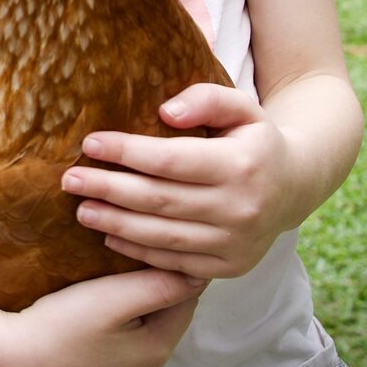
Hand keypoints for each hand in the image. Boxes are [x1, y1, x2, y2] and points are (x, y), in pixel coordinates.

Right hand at [0, 267, 203, 366]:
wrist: (6, 365)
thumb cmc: (60, 326)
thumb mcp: (113, 298)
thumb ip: (160, 285)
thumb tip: (202, 274)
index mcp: (156, 354)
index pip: (185, 301)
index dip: (176, 268)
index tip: (162, 240)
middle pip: (165, 319)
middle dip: (156, 288)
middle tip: (135, 253)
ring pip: (142, 336)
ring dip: (135, 309)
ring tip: (115, 278)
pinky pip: (120, 351)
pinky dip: (116, 330)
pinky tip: (96, 314)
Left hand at [61, 83, 302, 280]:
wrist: (296, 186)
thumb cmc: (255, 139)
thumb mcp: (241, 106)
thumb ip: (206, 99)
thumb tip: (165, 111)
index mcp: (242, 164)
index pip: (171, 160)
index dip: (126, 152)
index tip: (90, 143)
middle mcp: (241, 208)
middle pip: (160, 200)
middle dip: (109, 189)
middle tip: (70, 179)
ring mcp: (235, 244)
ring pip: (163, 235)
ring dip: (116, 224)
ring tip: (81, 209)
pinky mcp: (229, 268)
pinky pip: (174, 262)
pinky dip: (138, 251)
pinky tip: (110, 236)